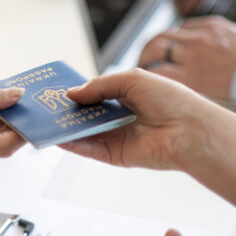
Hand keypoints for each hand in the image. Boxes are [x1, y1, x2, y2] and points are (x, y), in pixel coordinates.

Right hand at [61, 69, 235, 209]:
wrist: (190, 130)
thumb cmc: (171, 99)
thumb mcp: (132, 80)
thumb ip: (100, 86)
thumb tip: (72, 94)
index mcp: (128, 96)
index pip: (96, 94)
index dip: (78, 92)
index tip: (57, 91)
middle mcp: (122, 117)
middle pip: (88, 114)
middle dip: (68, 110)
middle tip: (44, 106)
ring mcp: (118, 137)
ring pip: (85, 133)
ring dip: (66, 127)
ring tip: (44, 121)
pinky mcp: (117, 156)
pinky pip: (90, 150)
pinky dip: (73, 144)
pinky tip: (58, 137)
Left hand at [138, 16, 235, 99]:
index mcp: (212, 26)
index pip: (181, 28)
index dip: (171, 40)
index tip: (168, 51)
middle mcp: (197, 37)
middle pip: (161, 35)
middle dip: (150, 48)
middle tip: (145, 61)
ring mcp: (192, 55)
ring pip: (155, 48)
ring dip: (144, 59)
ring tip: (141, 72)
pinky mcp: (190, 76)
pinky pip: (159, 72)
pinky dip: (149, 76)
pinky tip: (146, 85)